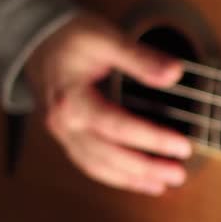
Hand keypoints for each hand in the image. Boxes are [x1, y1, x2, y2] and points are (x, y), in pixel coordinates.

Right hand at [25, 13, 191, 195]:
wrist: (38, 39)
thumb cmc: (71, 37)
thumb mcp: (106, 38)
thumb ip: (140, 58)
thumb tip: (175, 73)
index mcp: (72, 100)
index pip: (118, 127)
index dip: (152, 139)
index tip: (182, 146)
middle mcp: (64, 123)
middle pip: (109, 155)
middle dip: (146, 167)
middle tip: (179, 173)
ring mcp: (63, 133)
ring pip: (99, 166)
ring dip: (132, 179)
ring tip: (164, 184)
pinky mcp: (68, 136)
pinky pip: (91, 164)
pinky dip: (116, 176)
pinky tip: (139, 181)